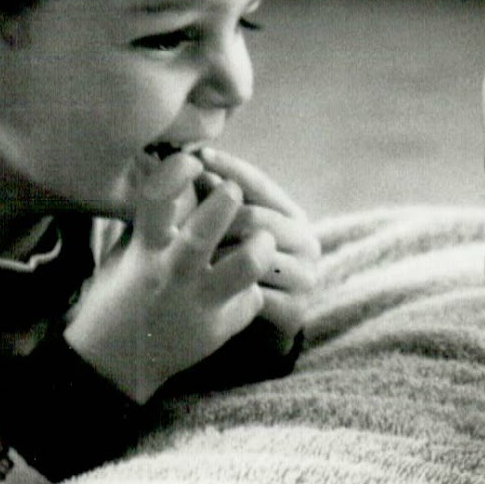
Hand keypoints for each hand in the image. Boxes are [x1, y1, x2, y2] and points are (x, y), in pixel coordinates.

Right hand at [62, 151, 276, 402]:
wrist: (112, 363)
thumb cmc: (119, 296)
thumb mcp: (128, 254)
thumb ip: (156, 223)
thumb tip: (183, 181)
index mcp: (145, 251)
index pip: (157, 202)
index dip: (177, 173)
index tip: (191, 161)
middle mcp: (172, 275)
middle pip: (205, 231)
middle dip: (225, 202)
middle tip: (233, 191)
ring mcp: (198, 303)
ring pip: (245, 266)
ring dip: (258, 245)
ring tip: (261, 239)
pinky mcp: (218, 328)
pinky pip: (250, 299)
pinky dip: (251, 289)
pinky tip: (242, 289)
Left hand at [198, 148, 319, 341]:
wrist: (250, 327)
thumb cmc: (231, 267)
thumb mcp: (224, 228)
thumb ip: (214, 196)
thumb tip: (189, 158)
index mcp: (293, 216)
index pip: (258, 184)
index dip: (228, 168)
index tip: (196, 156)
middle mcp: (308, 242)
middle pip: (252, 218)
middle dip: (213, 220)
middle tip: (175, 221)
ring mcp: (306, 278)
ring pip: (251, 256)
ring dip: (214, 259)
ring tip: (182, 258)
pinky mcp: (295, 312)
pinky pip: (254, 294)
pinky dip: (225, 291)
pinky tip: (201, 289)